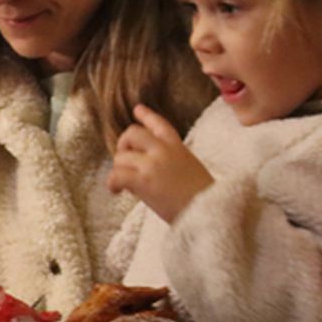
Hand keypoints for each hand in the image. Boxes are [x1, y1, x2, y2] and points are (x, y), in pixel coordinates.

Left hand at [106, 105, 212, 222]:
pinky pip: (117, 175)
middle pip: (132, 133)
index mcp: (178, 146)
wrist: (209, 212)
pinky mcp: (144, 180)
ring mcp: (153, 164)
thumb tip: (143, 163)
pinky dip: (112, 183)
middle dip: (123, 145)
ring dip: (118, 170)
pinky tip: (116, 190)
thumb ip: (170, 159)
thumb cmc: (202, 197)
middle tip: (123, 161)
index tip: (138, 109)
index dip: (146, 116)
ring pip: (121, 157)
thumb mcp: (190, 167)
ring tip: (125, 184)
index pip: (160, 124)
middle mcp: (164, 150)